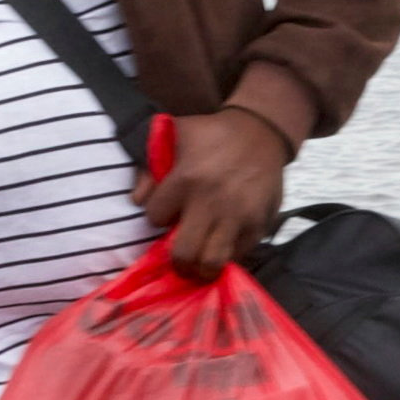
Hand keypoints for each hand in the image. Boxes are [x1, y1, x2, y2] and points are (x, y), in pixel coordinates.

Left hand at [141, 107, 290, 277]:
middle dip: (177, 259)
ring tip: (198, 262)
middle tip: (178, 256)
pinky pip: (238, 256)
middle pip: (184, 254)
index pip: (156, 218)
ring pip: (212, 263)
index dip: (157, 216)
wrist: (262, 132)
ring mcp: (238, 216)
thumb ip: (148, 166)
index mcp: (187, 179)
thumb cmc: (211, 134)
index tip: (166, 212)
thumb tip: (138, 200)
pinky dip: (226, 255)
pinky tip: (221, 244)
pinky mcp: (259, 224)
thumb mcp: (174, 135)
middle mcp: (212, 202)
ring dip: (201, 267)